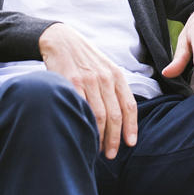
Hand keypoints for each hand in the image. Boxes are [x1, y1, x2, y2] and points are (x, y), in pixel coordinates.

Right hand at [39, 23, 136, 158]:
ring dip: (100, 137)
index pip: (129, 105)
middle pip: (115, 115)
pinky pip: (81, 109)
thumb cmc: (84, 58)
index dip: (131, 127)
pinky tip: (83, 135)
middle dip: (115, 138)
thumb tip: (122, 115)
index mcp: (116, 75)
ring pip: (99, 116)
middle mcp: (104, 78)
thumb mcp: (105, 67)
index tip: (131, 143)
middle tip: (112, 154)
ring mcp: (88, 81)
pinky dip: (84, 125)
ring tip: (98, 149)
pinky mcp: (71, 83)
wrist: (62, 40)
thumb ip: (113, 87)